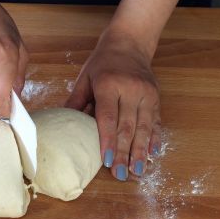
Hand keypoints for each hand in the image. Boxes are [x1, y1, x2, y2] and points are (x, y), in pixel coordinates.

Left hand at [65, 27, 160, 180]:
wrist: (129, 44)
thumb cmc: (102, 63)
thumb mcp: (85, 78)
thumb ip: (76, 102)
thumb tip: (62, 125)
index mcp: (108, 84)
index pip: (108, 117)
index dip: (107, 140)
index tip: (107, 160)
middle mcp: (130, 89)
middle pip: (127, 126)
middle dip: (124, 153)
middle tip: (121, 174)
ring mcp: (146, 93)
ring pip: (145, 128)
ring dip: (141, 152)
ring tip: (138, 171)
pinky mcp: (156, 97)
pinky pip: (156, 122)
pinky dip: (154, 139)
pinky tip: (152, 154)